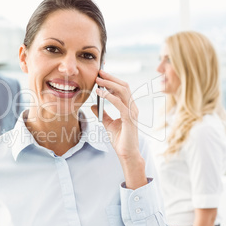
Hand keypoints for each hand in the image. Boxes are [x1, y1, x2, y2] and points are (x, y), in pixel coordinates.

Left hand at [91, 70, 146, 188]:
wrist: (126, 153)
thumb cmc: (120, 139)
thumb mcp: (108, 124)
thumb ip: (102, 113)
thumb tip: (93, 106)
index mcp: (129, 107)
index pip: (122, 88)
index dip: (112, 80)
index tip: (101, 75)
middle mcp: (132, 107)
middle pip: (123, 86)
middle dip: (111, 78)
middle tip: (99, 72)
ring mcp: (132, 112)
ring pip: (123, 91)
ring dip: (109, 84)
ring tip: (98, 80)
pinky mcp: (129, 119)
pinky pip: (119, 103)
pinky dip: (109, 96)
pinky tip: (100, 93)